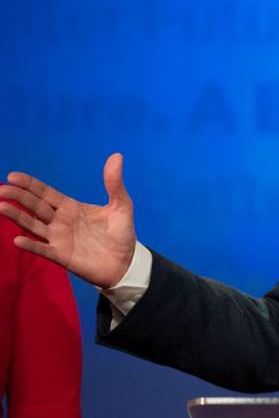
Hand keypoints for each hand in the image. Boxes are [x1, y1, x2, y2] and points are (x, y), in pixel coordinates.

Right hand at [0, 153, 136, 287]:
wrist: (127, 262)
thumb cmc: (121, 233)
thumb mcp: (121, 205)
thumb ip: (114, 183)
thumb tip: (117, 155)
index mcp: (71, 207)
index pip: (46, 193)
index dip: (31, 185)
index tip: (13, 176)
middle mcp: (60, 221)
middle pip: (35, 206)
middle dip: (19, 197)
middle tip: (2, 189)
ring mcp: (59, 238)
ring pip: (33, 225)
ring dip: (17, 217)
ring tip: (1, 207)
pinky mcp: (61, 255)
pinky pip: (42, 249)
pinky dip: (31, 245)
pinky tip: (18, 240)